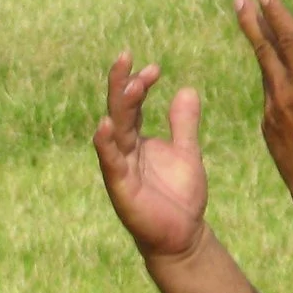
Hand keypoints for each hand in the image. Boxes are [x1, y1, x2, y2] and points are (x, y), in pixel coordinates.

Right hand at [93, 51, 207, 262]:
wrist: (182, 236)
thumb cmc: (179, 197)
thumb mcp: (187, 152)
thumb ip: (184, 123)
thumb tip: (186, 89)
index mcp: (138, 140)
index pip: (133, 105)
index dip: (140, 84)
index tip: (155, 69)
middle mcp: (125, 150)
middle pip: (119, 111)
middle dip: (121, 84)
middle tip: (126, 57)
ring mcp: (120, 168)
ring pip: (115, 131)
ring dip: (118, 107)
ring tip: (127, 82)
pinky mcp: (121, 188)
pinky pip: (111, 163)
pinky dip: (106, 144)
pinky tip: (105, 125)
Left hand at [234, 0, 292, 190]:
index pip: (288, 39)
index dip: (276, 14)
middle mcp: (284, 94)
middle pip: (264, 50)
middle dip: (252, 23)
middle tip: (239, 0)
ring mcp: (272, 112)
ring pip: (267, 74)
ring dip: (262, 50)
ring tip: (258, 30)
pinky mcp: (269, 129)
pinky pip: (271, 98)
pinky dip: (274, 83)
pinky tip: (280, 81)